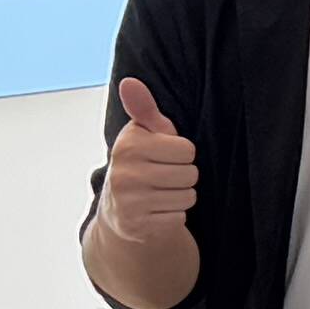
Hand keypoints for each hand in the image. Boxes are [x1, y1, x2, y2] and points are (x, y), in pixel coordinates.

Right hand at [93, 76, 197, 253]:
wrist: (119, 211)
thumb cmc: (141, 163)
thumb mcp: (143, 134)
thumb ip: (143, 108)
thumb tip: (130, 82)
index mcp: (128, 145)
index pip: (188, 149)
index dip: (181, 153)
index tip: (162, 156)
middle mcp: (123, 173)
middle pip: (191, 174)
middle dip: (183, 176)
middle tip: (162, 177)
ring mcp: (128, 202)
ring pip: (188, 196)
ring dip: (180, 196)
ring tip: (160, 193)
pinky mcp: (136, 226)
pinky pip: (179, 218)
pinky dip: (173, 216)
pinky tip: (156, 211)